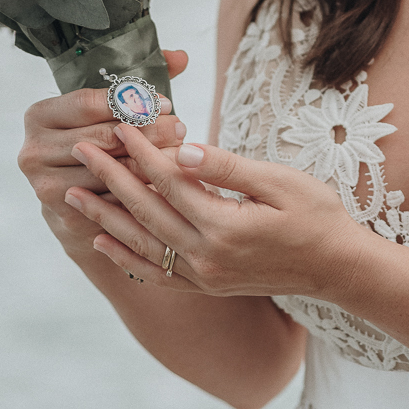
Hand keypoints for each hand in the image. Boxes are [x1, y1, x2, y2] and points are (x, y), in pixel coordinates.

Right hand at [18, 50, 188, 253]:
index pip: (88, 103)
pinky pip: (112, 200)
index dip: (131, 102)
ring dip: (151, 162)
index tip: (165, 104)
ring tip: (180, 152)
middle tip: (179, 127)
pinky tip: (166, 180)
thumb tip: (180, 57)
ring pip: (111, 170)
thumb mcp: (109, 109)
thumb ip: (141, 83)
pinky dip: (143, 189)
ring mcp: (46, 186)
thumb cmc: (97, 142)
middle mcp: (35, 150)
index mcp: (41, 116)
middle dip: (148, 132)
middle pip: (102, 137)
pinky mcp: (64, 215)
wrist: (78, 200)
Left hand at [64, 124, 369, 301]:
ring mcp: (204, 275)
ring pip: (142, 243)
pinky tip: (104, 241)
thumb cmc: (316, 214)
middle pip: (147, 210)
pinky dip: (126, 256)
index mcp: (224, 225)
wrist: (336, 266)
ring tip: (72, 196)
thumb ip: (227, 168)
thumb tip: (183, 149)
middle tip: (81, 149)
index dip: (143, 150)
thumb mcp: (279, 181)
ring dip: (105, 217)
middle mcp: (207, 256)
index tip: (119, 125)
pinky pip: (156, 272)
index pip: (170, 181)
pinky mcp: (207, 284)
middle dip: (110, 177)